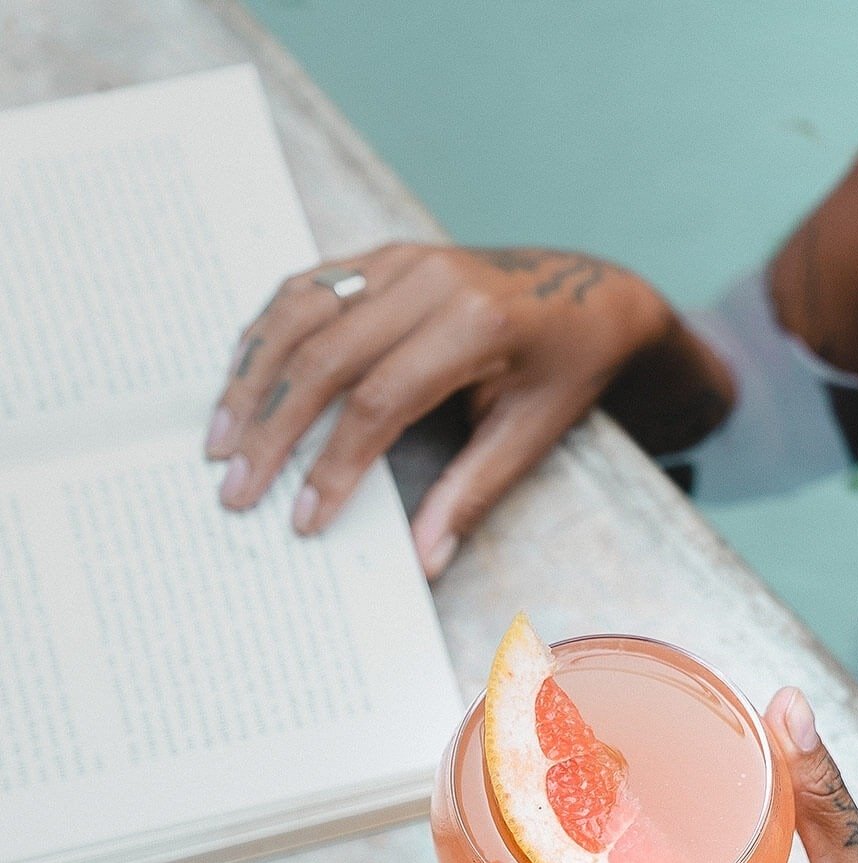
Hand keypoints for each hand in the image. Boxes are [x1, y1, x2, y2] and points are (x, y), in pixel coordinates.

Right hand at [205, 244, 669, 575]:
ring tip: (219, 440)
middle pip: (324, 358)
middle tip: (236, 489)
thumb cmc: (564, 370)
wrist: (590, 295)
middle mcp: (428, 282)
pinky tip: (241, 384)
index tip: (305, 519)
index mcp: (474, 326)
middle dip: (273, 430)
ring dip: (252, 380)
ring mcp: (398, 260)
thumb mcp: (532, 436)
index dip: (335, 465)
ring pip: (299, 314)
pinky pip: (306, 289)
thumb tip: (421, 561)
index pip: (379, 402)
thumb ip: (471, 494)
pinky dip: (265, 336)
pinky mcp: (380, 258)